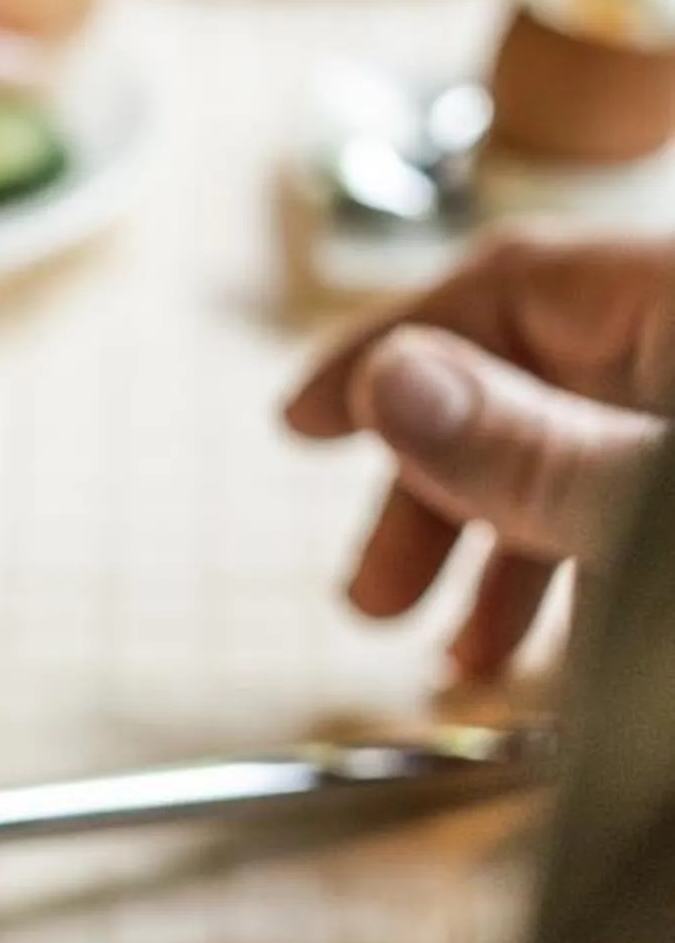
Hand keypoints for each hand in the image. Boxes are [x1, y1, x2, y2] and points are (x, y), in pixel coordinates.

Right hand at [285, 233, 674, 680]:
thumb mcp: (653, 506)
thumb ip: (534, 449)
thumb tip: (389, 381)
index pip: (513, 284)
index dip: (393, 350)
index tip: (303, 425)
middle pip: (541, 380)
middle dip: (442, 492)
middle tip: (373, 596)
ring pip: (593, 450)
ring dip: (508, 550)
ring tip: (460, 658)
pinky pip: (642, 500)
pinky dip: (587, 563)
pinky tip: (555, 651)